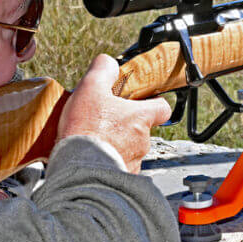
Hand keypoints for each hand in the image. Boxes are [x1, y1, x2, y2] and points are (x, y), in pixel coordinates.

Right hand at [57, 54, 171, 172]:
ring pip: (129, 150)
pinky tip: (91, 158)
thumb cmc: (87, 131)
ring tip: (94, 141)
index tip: (143, 101)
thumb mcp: (91, 88)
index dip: (154, 103)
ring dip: (116, 145)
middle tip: (105, 121)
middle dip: (125, 125)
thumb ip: (103, 70)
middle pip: (141, 129)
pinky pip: (117, 168)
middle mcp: (142, 141)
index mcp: (140, 117)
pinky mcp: (120, 179)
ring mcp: (133, 161)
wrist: (80, 169)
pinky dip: (107, 163)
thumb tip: (108, 63)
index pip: (162, 108)